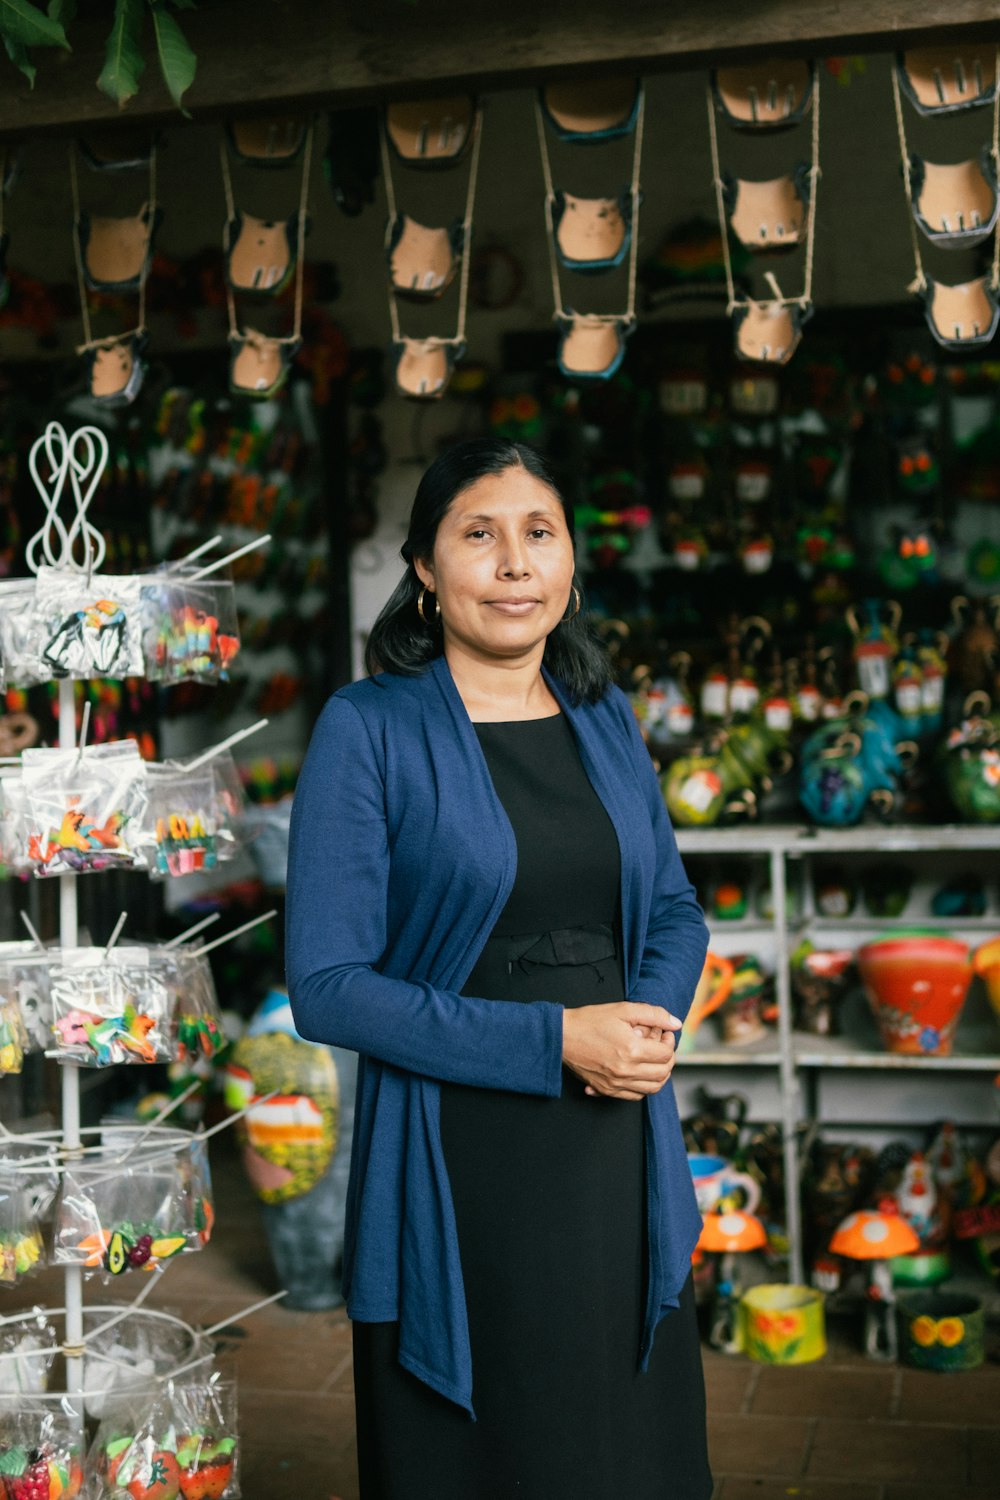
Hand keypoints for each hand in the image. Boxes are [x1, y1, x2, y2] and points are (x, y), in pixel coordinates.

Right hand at [562, 1002, 680, 1101]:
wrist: (562, 1036)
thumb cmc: (590, 1021)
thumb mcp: (623, 1009)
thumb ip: (653, 1014)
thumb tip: (676, 1023)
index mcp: (631, 1050)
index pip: (666, 1054)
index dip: (669, 1042)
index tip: (663, 1033)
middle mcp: (625, 1071)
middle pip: (663, 1073)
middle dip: (668, 1058)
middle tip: (661, 1046)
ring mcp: (616, 1083)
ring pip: (653, 1088)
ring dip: (660, 1075)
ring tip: (654, 1060)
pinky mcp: (607, 1090)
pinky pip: (635, 1096)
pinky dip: (644, 1087)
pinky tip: (640, 1072)